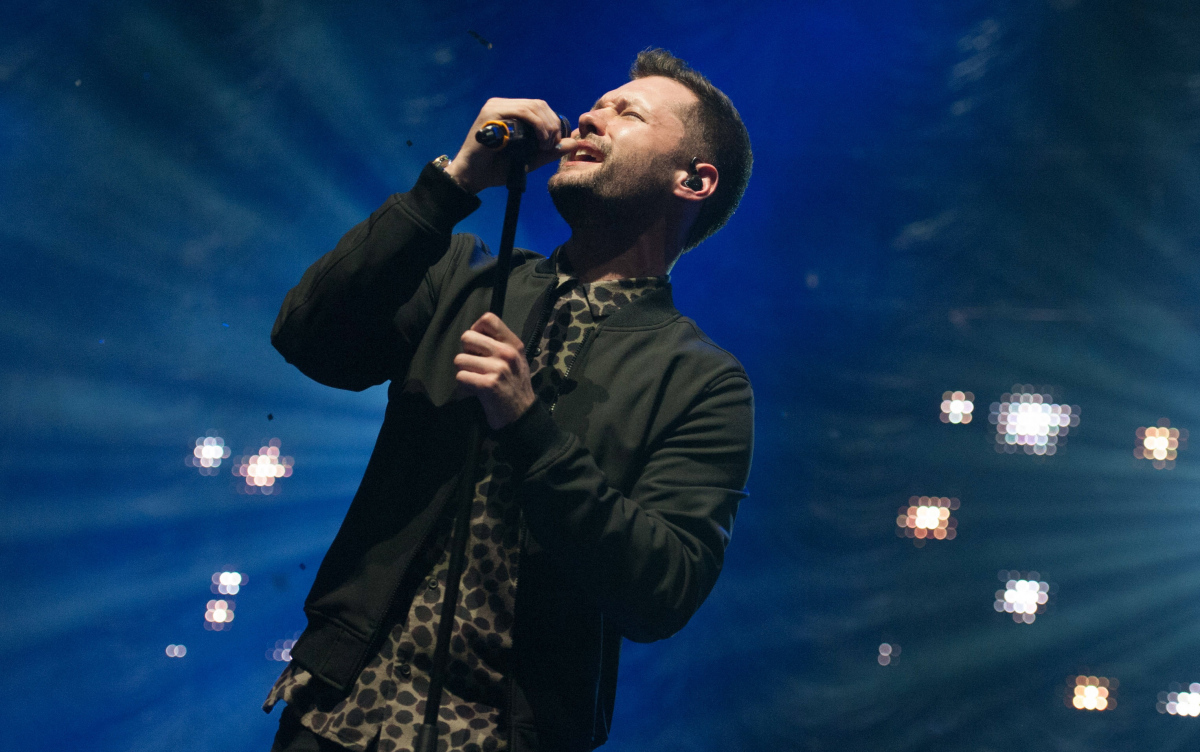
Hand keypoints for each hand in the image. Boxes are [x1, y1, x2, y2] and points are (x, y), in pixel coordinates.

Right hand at [443, 98, 579, 193]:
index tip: (554, 144)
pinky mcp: (491, 113)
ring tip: (545, 145)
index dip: (553, 123)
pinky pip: (522, 112)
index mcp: (510, 111)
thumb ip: (549, 151)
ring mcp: (496, 107)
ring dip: (546, 126)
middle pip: (539, 104)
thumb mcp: (529, 159)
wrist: (473, 177)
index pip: (539, 107)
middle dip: (552, 124)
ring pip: (533, 107)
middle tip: (551, 145)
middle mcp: (503, 105)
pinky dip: (537, 126)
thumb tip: (573, 143)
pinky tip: (539, 141)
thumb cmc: (497, 168)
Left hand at [454, 313, 535, 429]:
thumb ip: (499, 343)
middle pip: (467, 337)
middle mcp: (506, 353)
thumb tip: (474, 331)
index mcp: (513, 344)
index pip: (488, 319)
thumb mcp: (516, 359)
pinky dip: (464, 386)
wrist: (522, 415)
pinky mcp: (487, 385)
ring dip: (464, 371)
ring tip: (477, 379)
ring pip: (459, 359)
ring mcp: (497, 369)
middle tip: (477, 366)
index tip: (478, 345)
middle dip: (467, 352)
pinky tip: (475, 391)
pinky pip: (461, 376)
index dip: (476, 329)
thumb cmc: (515, 385)